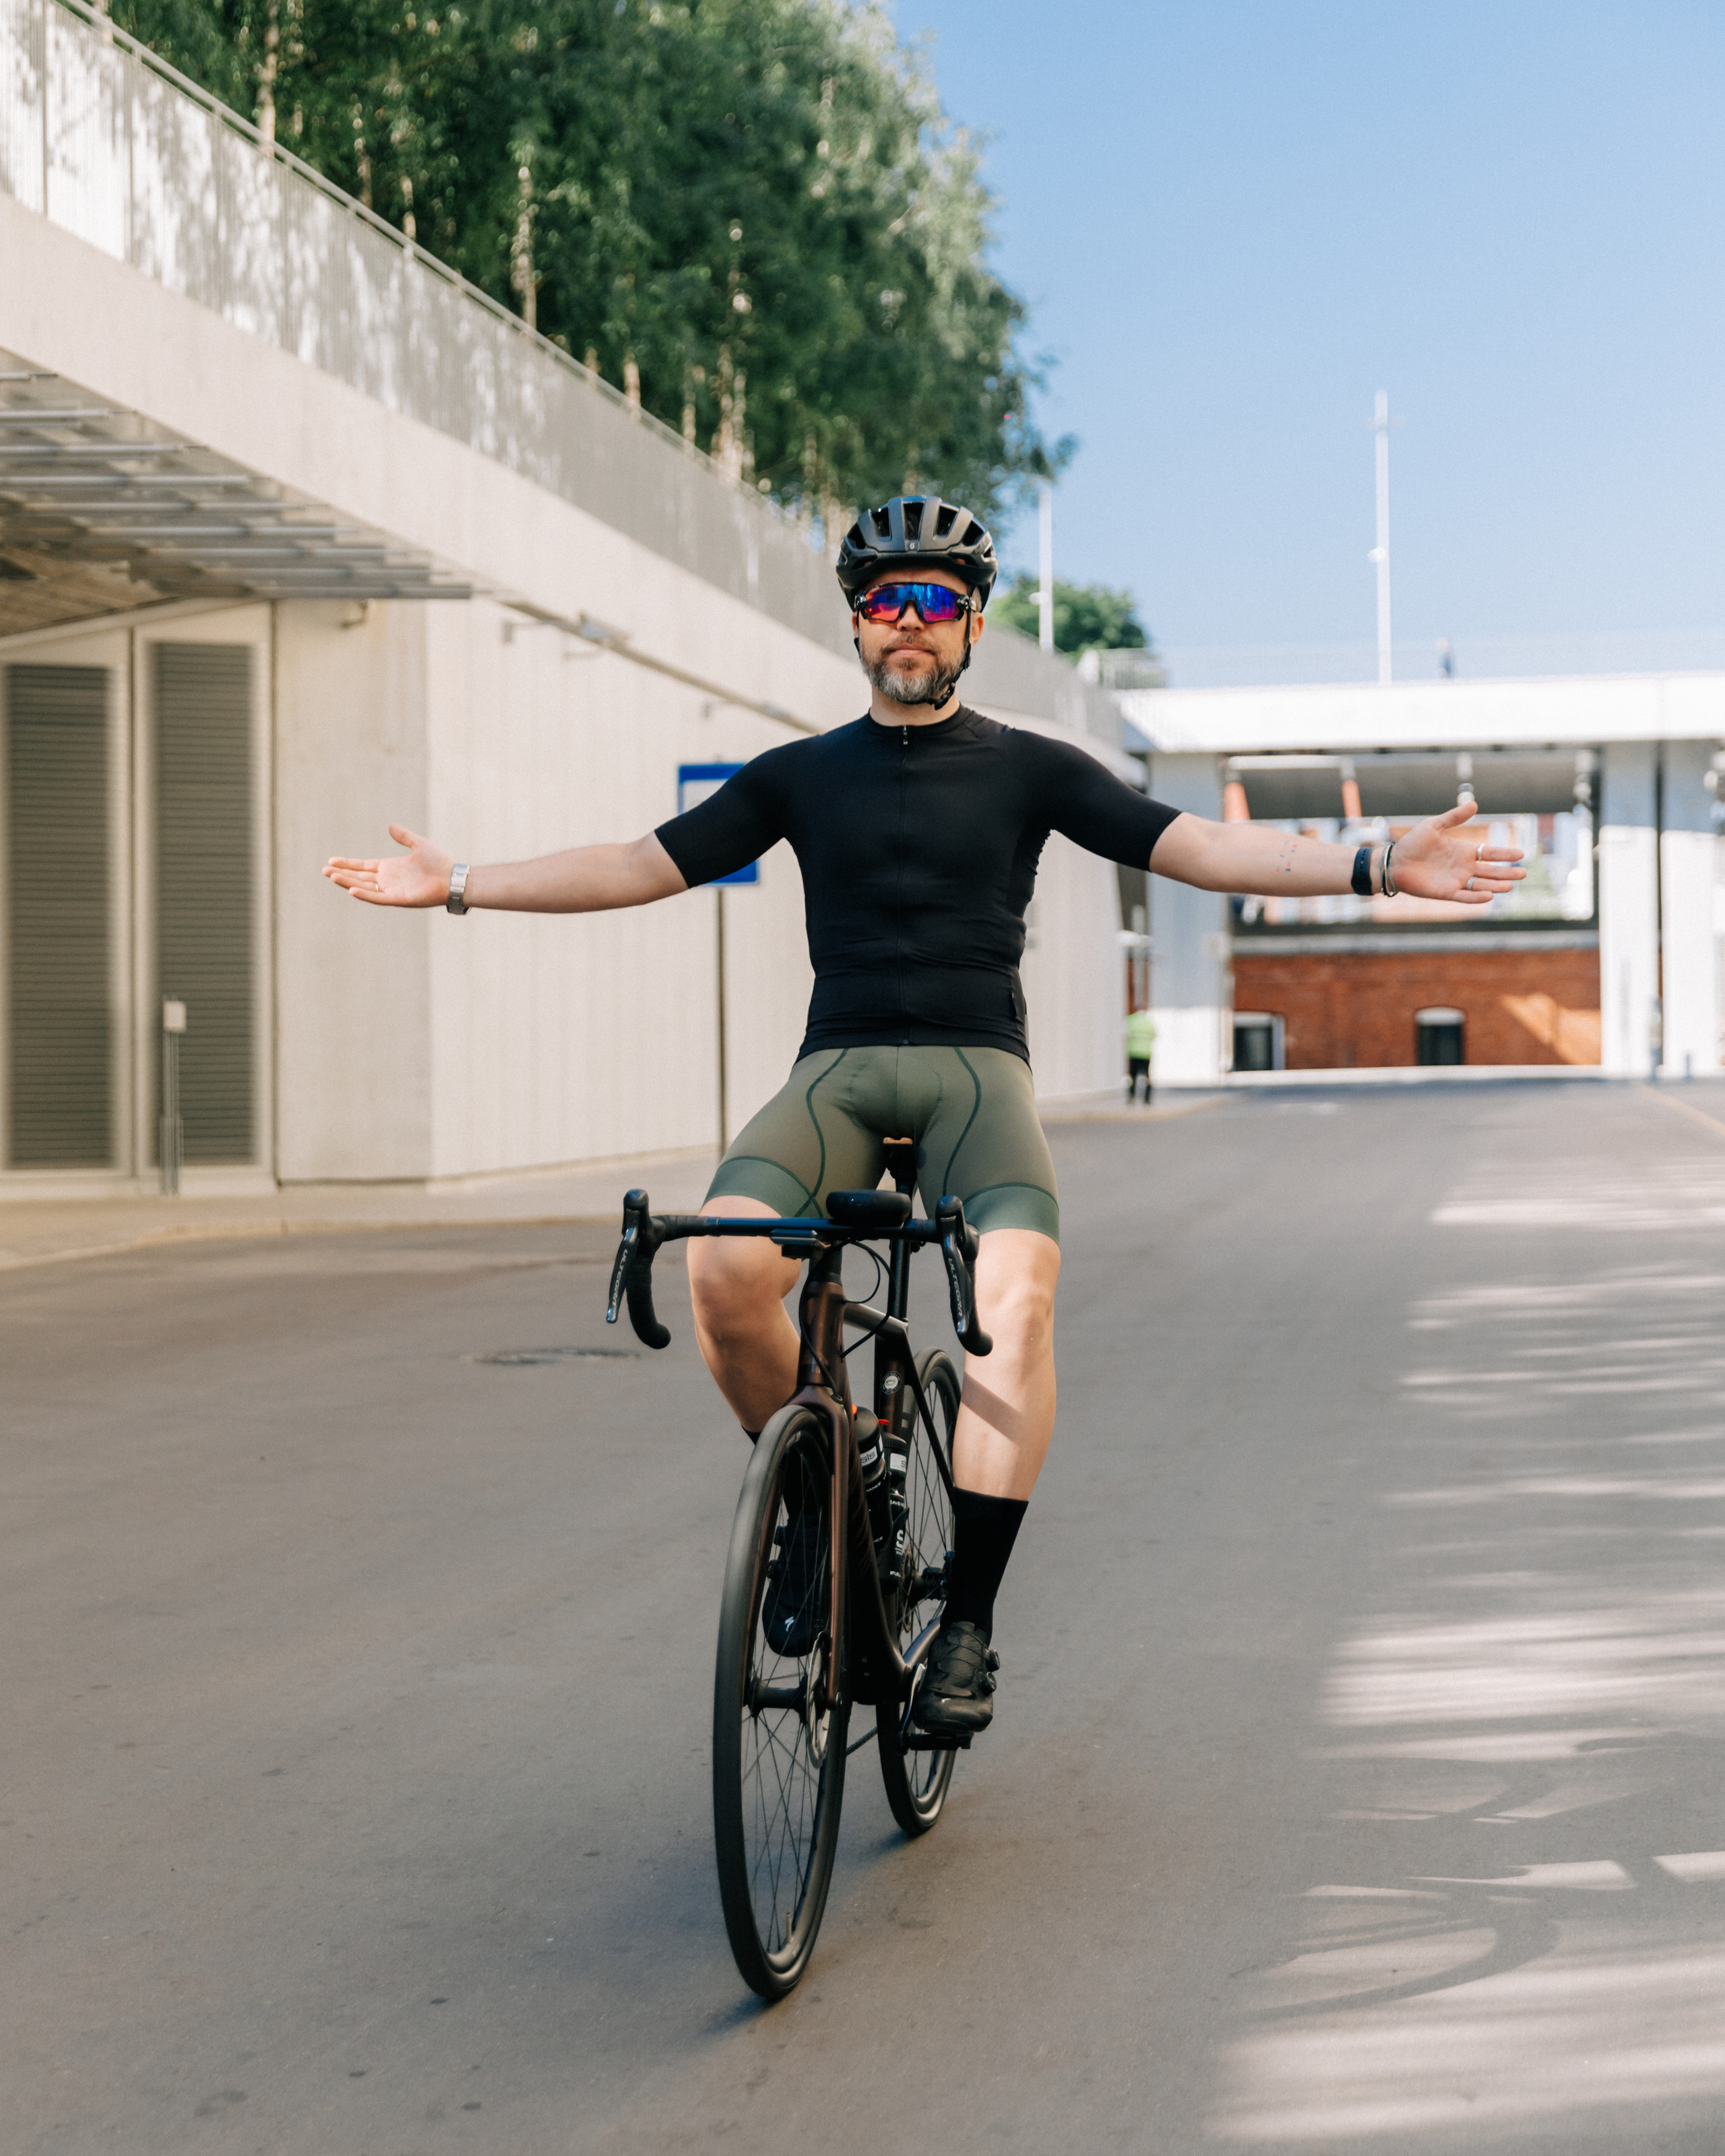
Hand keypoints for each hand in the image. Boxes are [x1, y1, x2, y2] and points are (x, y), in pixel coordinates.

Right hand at [323, 824, 454, 907]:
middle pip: (359, 877)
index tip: (332, 861)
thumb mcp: (419, 844)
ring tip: (331, 876)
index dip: (348, 864)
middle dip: (342, 874)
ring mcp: (391, 890)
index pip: (363, 866)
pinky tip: (351, 889)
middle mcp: (387, 879)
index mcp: (390, 867)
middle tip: (324, 870)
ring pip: (364, 887)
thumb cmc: (438, 862)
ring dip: (347, 882)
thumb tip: (390, 826)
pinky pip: (377, 898)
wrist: (451, 878)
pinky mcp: (398, 899)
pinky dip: (364, 894)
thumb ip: (404, 836)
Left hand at [1389, 802, 1526, 904]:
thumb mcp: (1434, 825)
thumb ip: (1454, 817)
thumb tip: (1475, 804)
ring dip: (1495, 885)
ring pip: (1481, 884)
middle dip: (1507, 873)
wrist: (1395, 861)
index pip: (1489, 853)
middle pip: (1490, 871)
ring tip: (1510, 886)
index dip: (1504, 854)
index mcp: (1463, 851)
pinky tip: (1489, 896)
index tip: (1521, 854)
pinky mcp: (1445, 892)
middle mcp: (1463, 867)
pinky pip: (1464, 896)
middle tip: (1523, 874)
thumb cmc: (1413, 843)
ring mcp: (1455, 880)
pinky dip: (1476, 897)